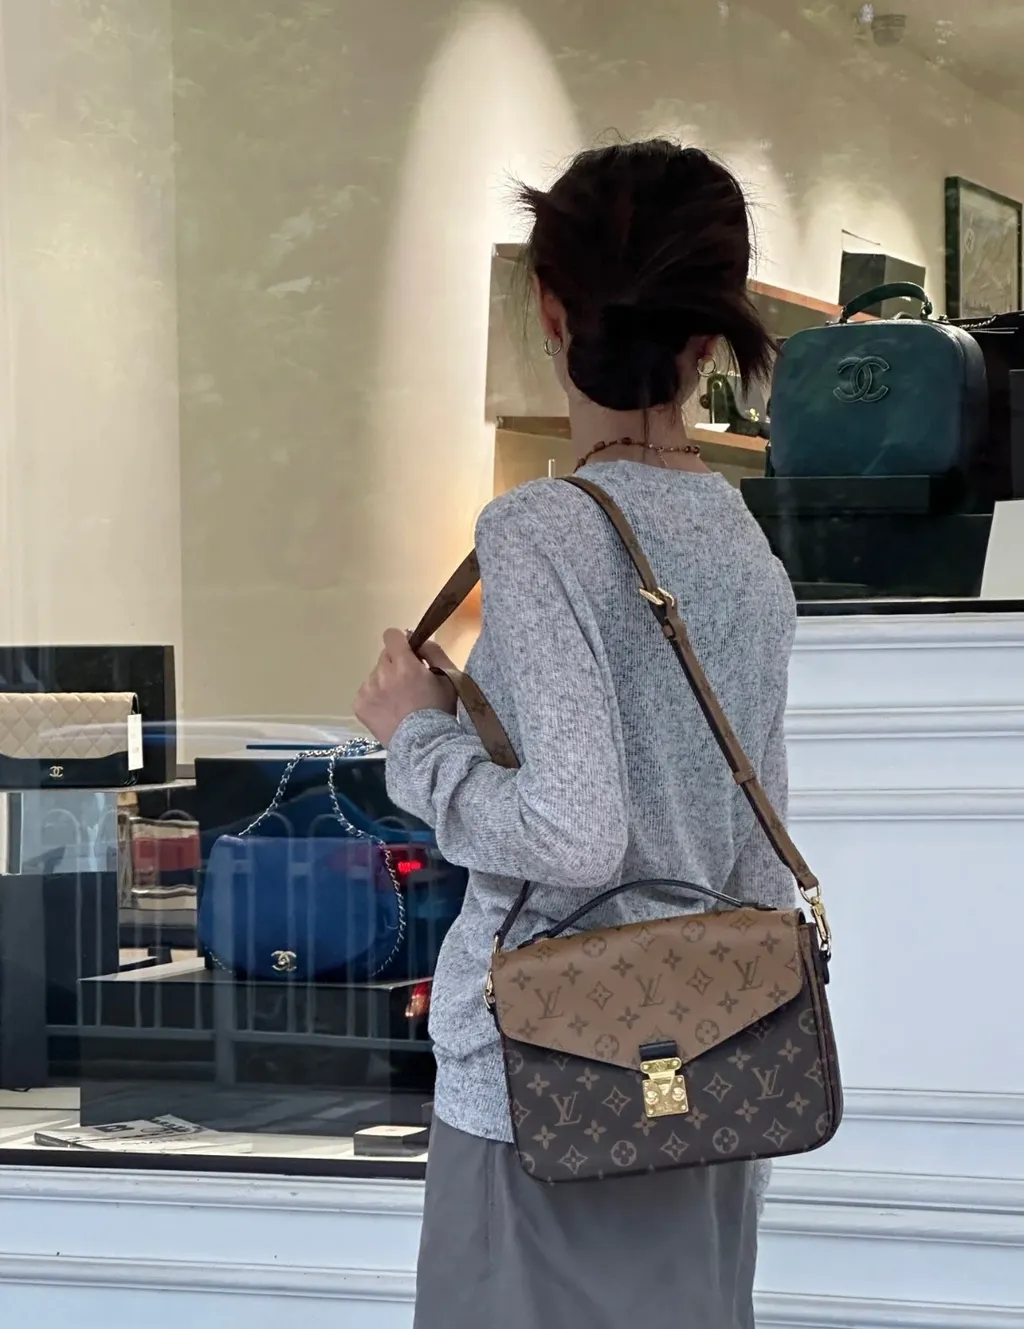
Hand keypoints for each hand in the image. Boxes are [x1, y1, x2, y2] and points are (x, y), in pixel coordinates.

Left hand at [354, 629, 457, 746]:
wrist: (424, 747)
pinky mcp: (359, 705)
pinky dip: (376, 698)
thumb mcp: (449, 677)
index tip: (408, 652)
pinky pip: (366, 692)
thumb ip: (434, 651)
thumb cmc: (440, 711)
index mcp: (404, 665)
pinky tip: (389, 711)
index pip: (392, 635)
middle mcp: (382, 675)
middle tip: (409, 684)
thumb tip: (417, 640)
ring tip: (399, 702)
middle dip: (396, 665)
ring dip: (385, 682)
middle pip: (385, 656)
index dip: (401, 641)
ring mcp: (368, 691)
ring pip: (375, 675)